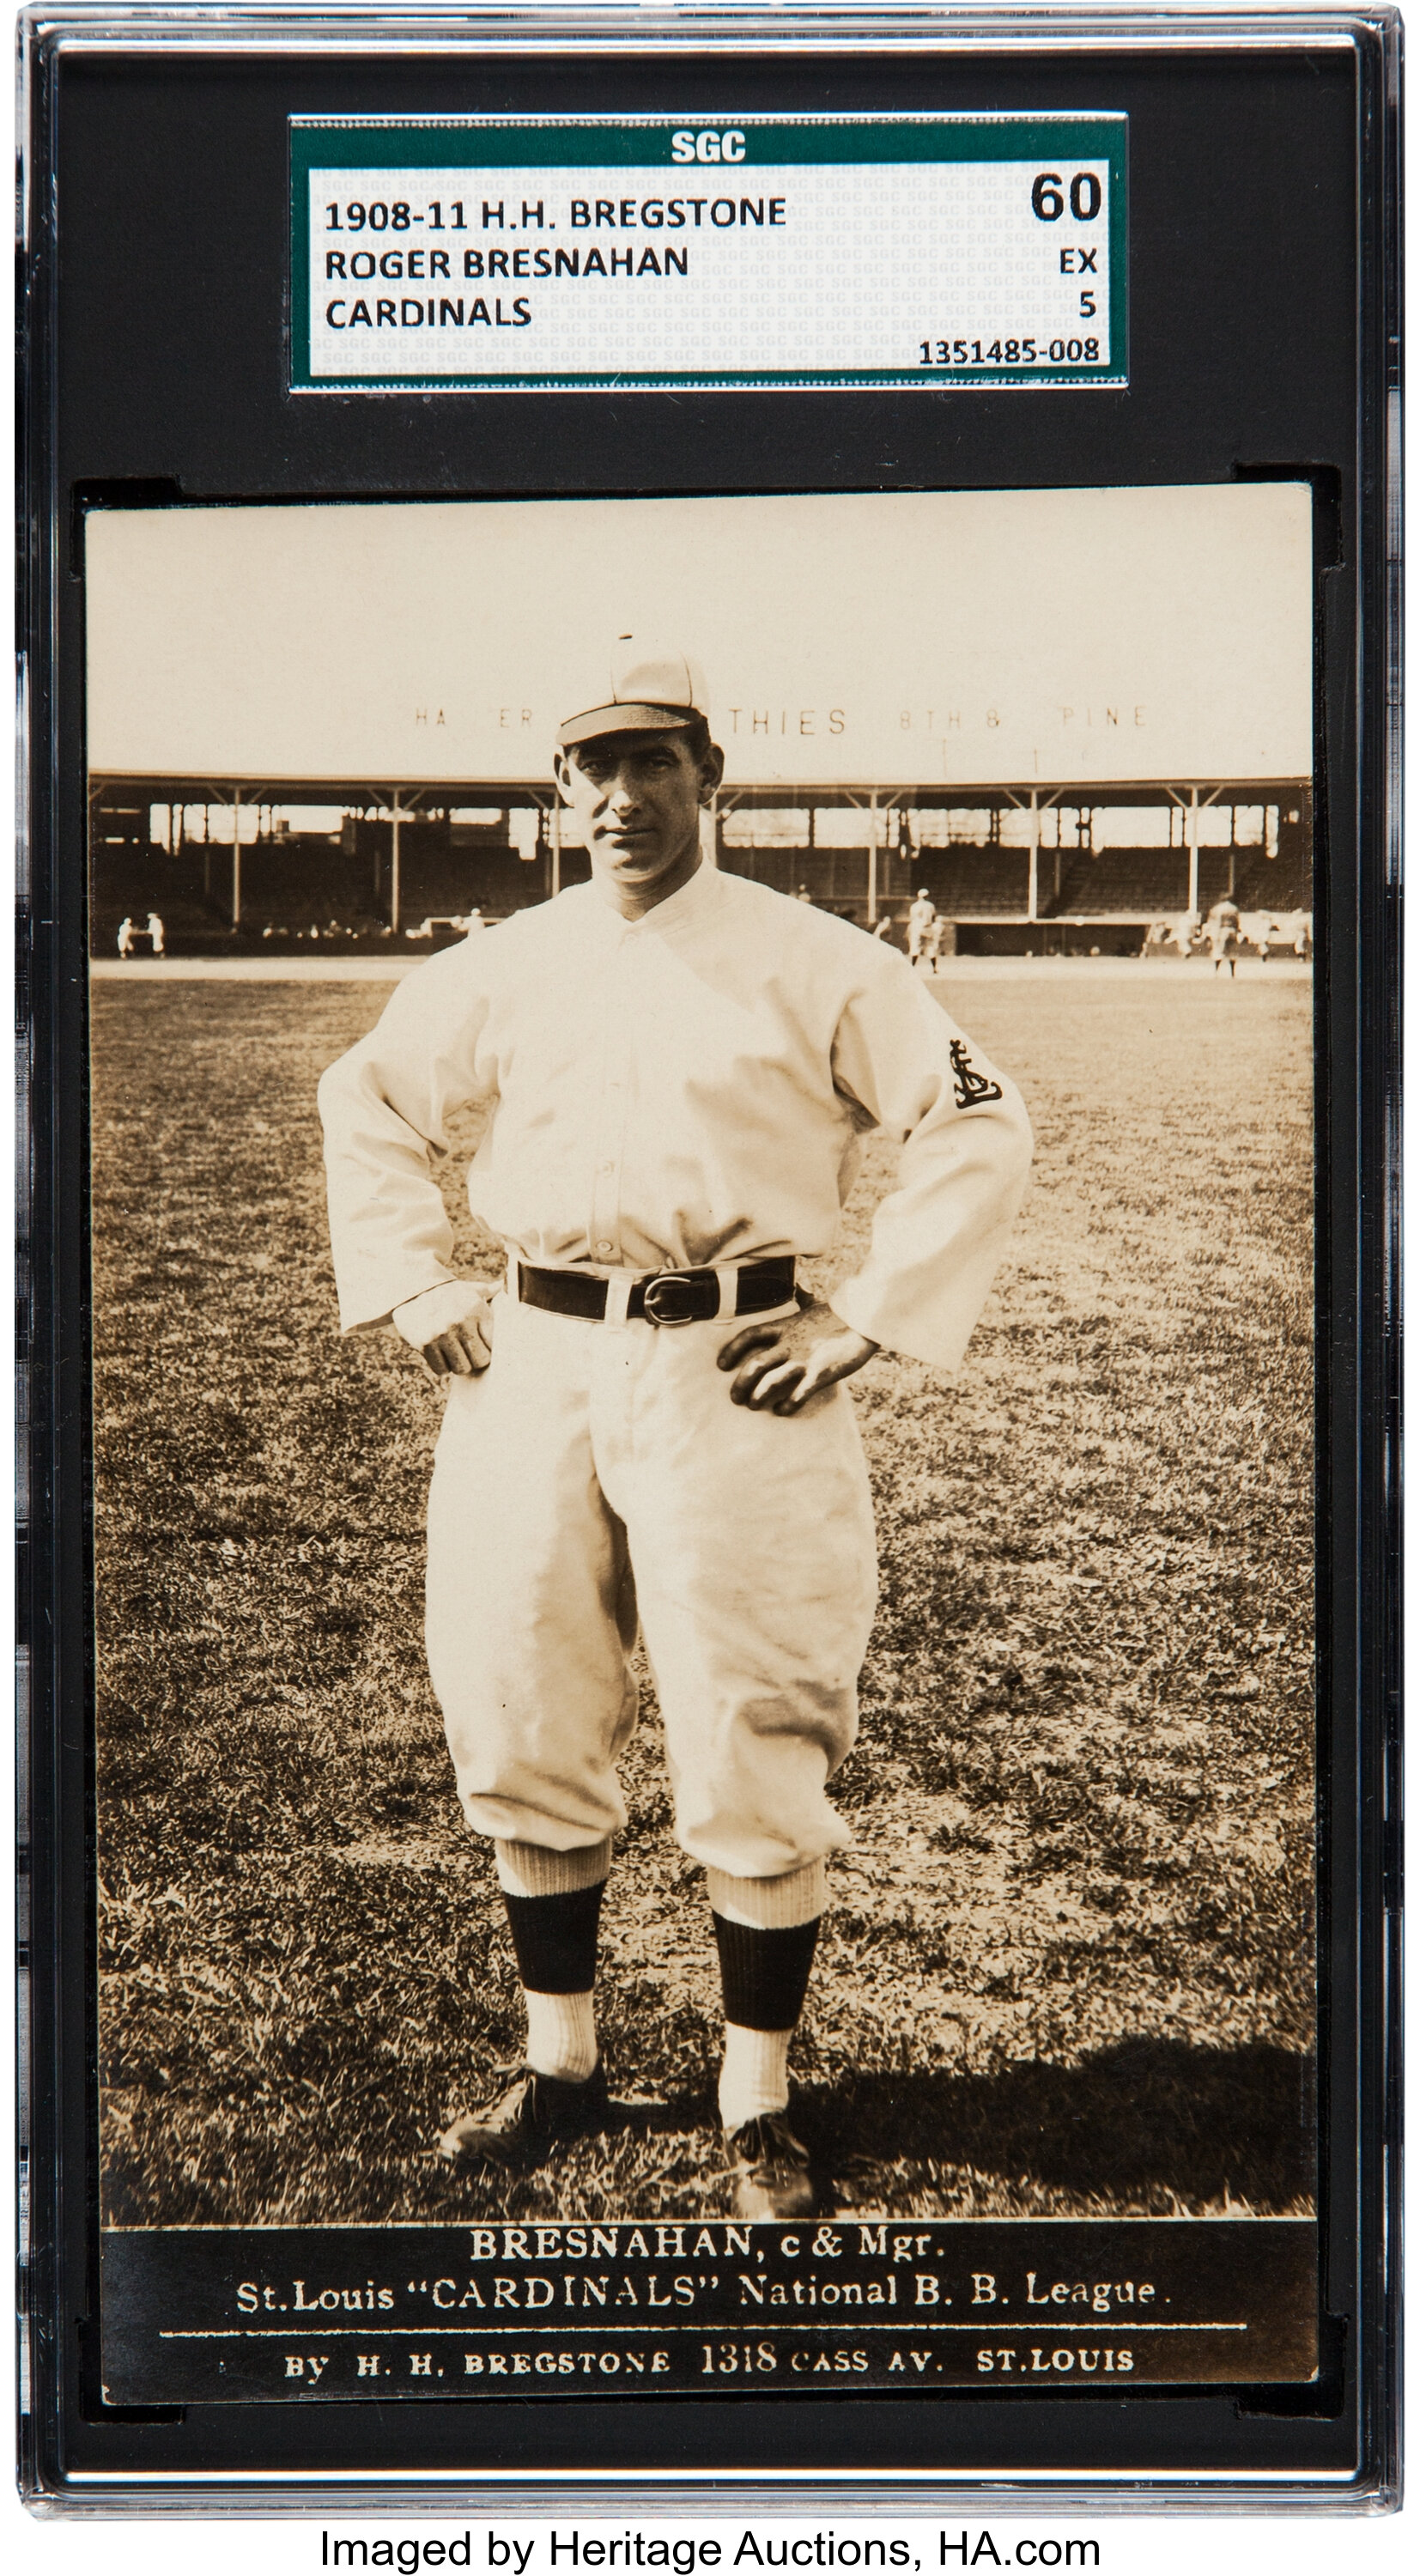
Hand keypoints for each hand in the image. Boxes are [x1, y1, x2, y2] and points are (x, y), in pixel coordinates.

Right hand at [392, 1281, 495, 1377]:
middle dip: (475, 1360)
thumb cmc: (446, 1293)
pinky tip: (440, 1353)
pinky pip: (441, 1369)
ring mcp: (442, 1333)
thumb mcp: (468, 1289)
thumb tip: (501, 1285)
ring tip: (454, 1352)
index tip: (482, 1346)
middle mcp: (461, 1321)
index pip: (494, 1344)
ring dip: (458, 1364)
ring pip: (461, 1368)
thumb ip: (488, 1291)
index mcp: (476, 1309)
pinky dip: (442, 1366)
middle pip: (480, 1361)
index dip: (488, 1348)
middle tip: (468, 1352)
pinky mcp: (425, 1343)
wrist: (411, 1289)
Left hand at [717, 1293, 878, 1413]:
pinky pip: (797, 1394)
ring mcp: (804, 1359)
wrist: (864, 1320)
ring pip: (770, 1381)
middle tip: (735, 1398)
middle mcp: (789, 1343)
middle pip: (754, 1365)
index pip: (749, 1336)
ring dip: (758, 1396)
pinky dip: (787, 1405)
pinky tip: (782, 1411)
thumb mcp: (816, 1304)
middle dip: (740, 1383)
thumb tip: (800, 1287)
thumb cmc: (840, 1314)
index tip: (721, 1364)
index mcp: (785, 1326)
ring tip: (753, 1406)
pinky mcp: (820, 1373)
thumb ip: (803, 1299)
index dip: (731, 1350)